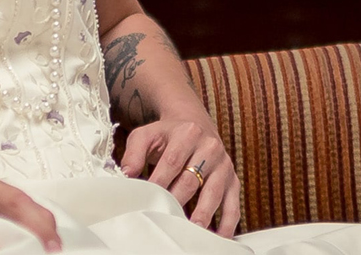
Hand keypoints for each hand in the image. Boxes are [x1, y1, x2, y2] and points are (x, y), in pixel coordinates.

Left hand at [120, 116, 241, 236]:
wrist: (196, 125)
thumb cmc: (169, 135)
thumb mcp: (148, 134)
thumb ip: (134, 151)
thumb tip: (128, 173)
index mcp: (188, 133)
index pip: (173, 161)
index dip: (159, 181)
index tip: (148, 198)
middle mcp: (210, 148)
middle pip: (192, 179)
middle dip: (177, 201)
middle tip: (165, 218)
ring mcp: (223, 165)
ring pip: (213, 192)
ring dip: (203, 213)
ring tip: (192, 229)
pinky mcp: (233, 180)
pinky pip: (233, 203)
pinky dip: (227, 221)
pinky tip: (219, 235)